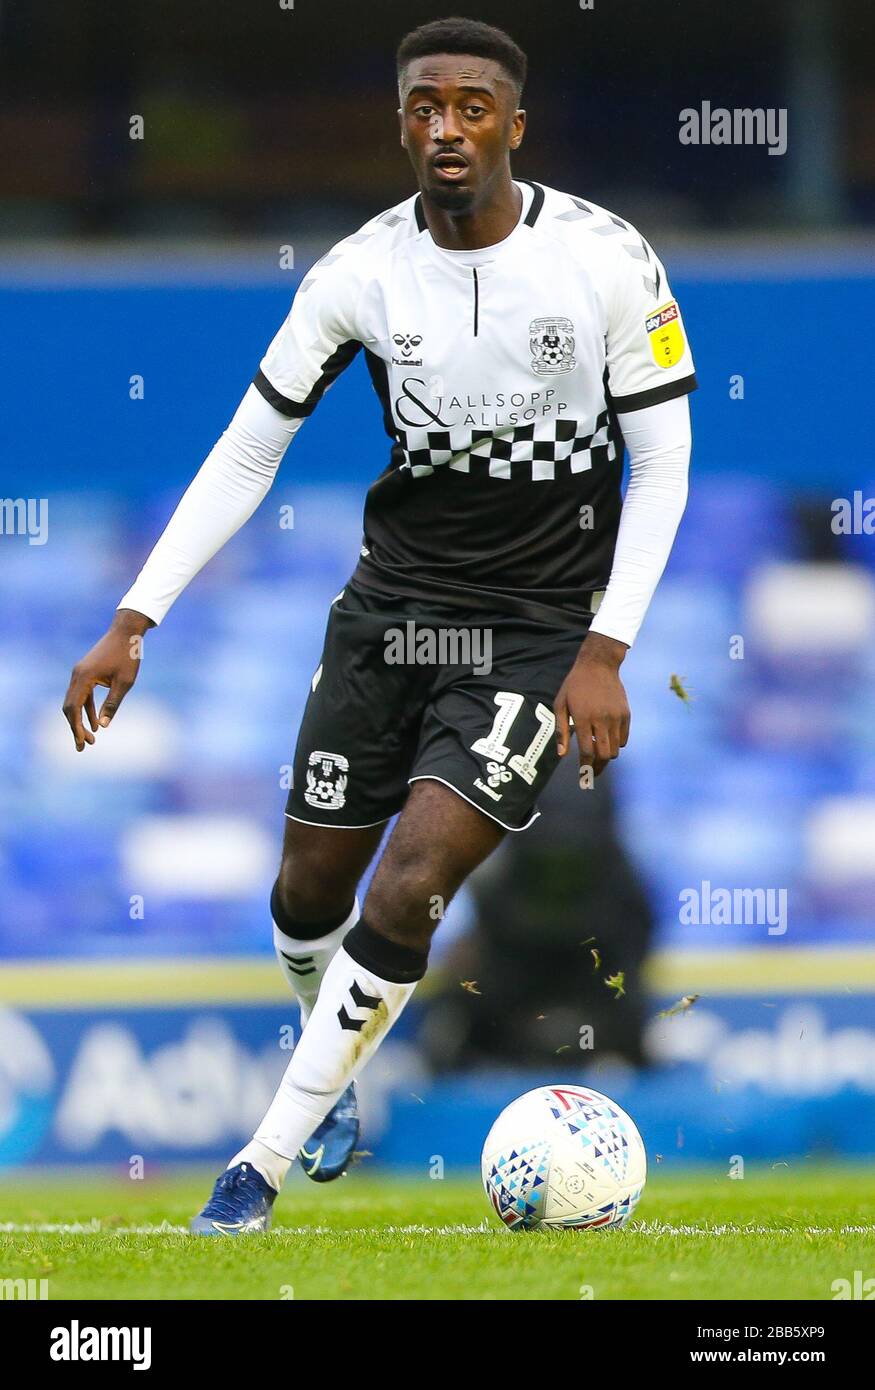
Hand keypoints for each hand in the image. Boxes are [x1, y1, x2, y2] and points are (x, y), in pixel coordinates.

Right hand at [62, 609, 153, 749]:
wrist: (126, 632)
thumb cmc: (128, 656)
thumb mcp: (124, 683)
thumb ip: (112, 704)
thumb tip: (103, 726)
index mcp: (84, 677)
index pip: (73, 708)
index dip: (75, 727)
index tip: (81, 742)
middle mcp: (77, 675)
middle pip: (70, 707)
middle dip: (76, 728)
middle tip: (85, 746)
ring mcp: (80, 673)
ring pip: (75, 702)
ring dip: (81, 720)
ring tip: (90, 739)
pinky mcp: (86, 673)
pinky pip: (83, 695)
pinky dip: (87, 709)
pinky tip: (95, 722)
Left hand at [554, 632, 630, 780]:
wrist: (598, 665)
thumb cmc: (575, 685)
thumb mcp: (561, 705)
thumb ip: (561, 731)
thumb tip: (562, 754)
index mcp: (584, 718)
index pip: (588, 751)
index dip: (585, 767)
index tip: (582, 776)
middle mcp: (602, 720)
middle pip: (604, 754)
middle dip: (597, 767)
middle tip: (591, 773)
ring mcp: (617, 717)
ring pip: (616, 749)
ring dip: (607, 757)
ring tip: (598, 758)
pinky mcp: (626, 715)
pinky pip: (624, 739)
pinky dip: (617, 745)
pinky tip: (607, 742)